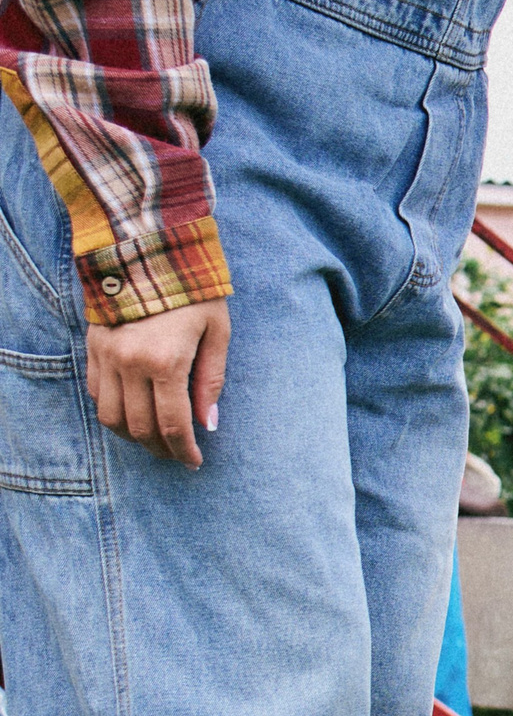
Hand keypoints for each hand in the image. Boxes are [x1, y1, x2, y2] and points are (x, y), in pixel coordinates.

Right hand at [87, 300, 229, 467]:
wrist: (148, 253)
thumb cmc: (194, 293)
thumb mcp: (217, 333)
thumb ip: (211, 380)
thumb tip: (208, 423)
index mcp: (165, 361)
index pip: (172, 424)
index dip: (183, 450)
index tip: (194, 462)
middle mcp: (130, 363)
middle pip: (140, 427)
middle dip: (161, 449)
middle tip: (178, 456)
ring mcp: (106, 356)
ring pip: (111, 417)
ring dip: (134, 437)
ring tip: (156, 442)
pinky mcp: (93, 348)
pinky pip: (96, 394)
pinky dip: (113, 414)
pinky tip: (133, 417)